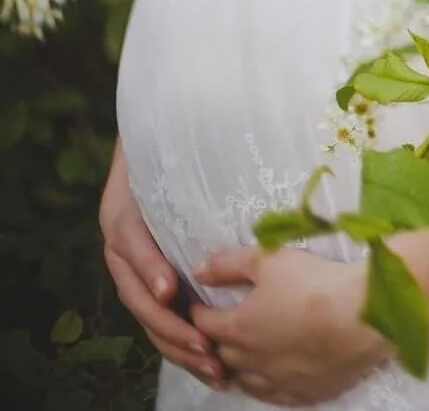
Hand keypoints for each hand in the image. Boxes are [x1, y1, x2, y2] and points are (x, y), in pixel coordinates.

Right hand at [100, 144, 225, 388]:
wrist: (162, 154)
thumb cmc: (168, 161)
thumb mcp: (163, 171)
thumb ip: (177, 177)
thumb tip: (194, 222)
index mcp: (122, 222)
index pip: (132, 249)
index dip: (150, 270)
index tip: (170, 292)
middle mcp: (124, 253)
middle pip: (141, 298)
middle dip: (172, 327)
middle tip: (206, 347)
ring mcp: (138, 273)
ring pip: (152, 318)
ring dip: (180, 346)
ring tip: (213, 366)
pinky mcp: (158, 286)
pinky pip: (165, 320)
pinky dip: (185, 343)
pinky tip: (212, 362)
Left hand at [191, 247, 390, 406]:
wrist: (364, 315)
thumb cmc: (315, 283)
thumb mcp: (270, 259)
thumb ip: (229, 264)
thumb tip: (198, 272)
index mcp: (238, 327)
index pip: (204, 324)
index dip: (200, 313)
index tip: (202, 305)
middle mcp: (251, 360)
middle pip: (221, 355)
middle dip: (216, 342)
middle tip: (222, 330)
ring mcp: (277, 381)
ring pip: (245, 380)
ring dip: (239, 368)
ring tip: (244, 357)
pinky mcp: (303, 393)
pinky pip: (274, 396)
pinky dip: (266, 386)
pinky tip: (271, 378)